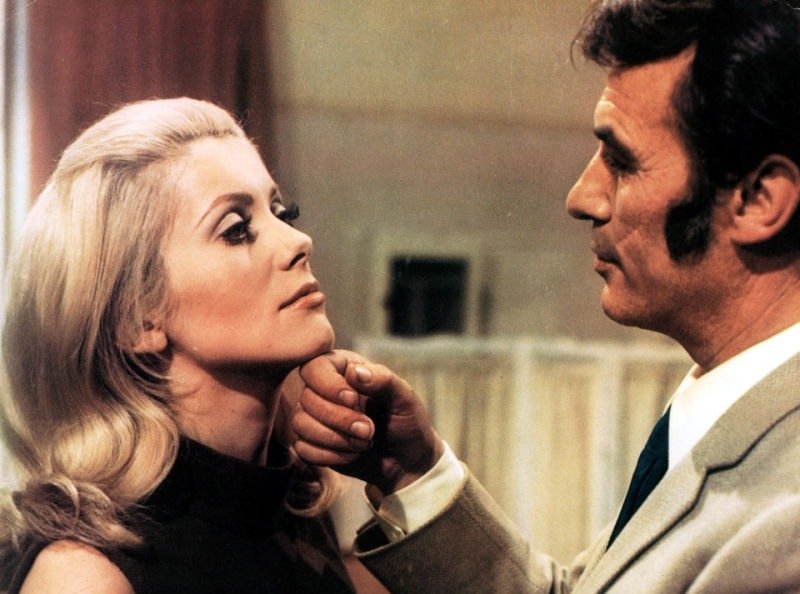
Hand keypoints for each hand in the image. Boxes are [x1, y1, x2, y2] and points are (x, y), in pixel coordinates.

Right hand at [291, 350, 443, 493]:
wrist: (407, 460)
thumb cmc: (407, 421)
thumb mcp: (404, 397)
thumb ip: (383, 379)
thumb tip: (355, 372)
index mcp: (344, 369)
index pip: (314, 367)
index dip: (328, 385)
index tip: (354, 400)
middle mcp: (324, 390)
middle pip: (306, 399)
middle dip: (339, 419)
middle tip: (369, 430)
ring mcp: (316, 418)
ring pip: (300, 424)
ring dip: (334, 439)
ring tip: (364, 443)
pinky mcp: (313, 444)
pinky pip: (303, 449)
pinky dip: (329, 456)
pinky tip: (352, 454)